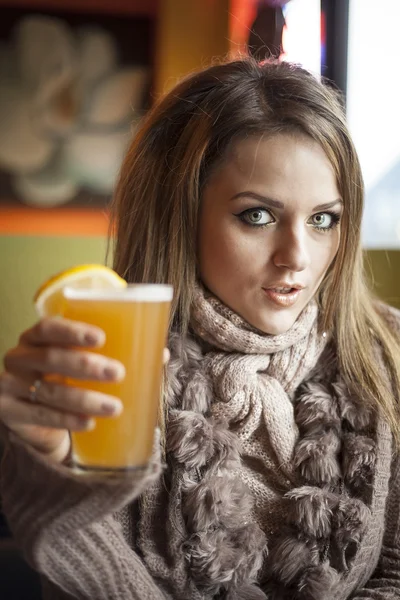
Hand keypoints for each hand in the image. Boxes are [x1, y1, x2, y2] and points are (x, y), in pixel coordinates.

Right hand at [0, 317, 125, 462]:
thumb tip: (163, 354)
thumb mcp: (85, 366)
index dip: (73, 331)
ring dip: (84, 399)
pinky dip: (67, 420)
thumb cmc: (67, 382)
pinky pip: (40, 416)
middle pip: (50, 357)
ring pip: (48, 391)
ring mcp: (10, 385)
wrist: (38, 420)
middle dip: (86, 366)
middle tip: (118, 373)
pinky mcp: (9, 412)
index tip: (101, 338)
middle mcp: (19, 357)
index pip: (48, 327)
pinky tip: (89, 423)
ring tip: (115, 407)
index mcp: (36, 338)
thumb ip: (118, 355)